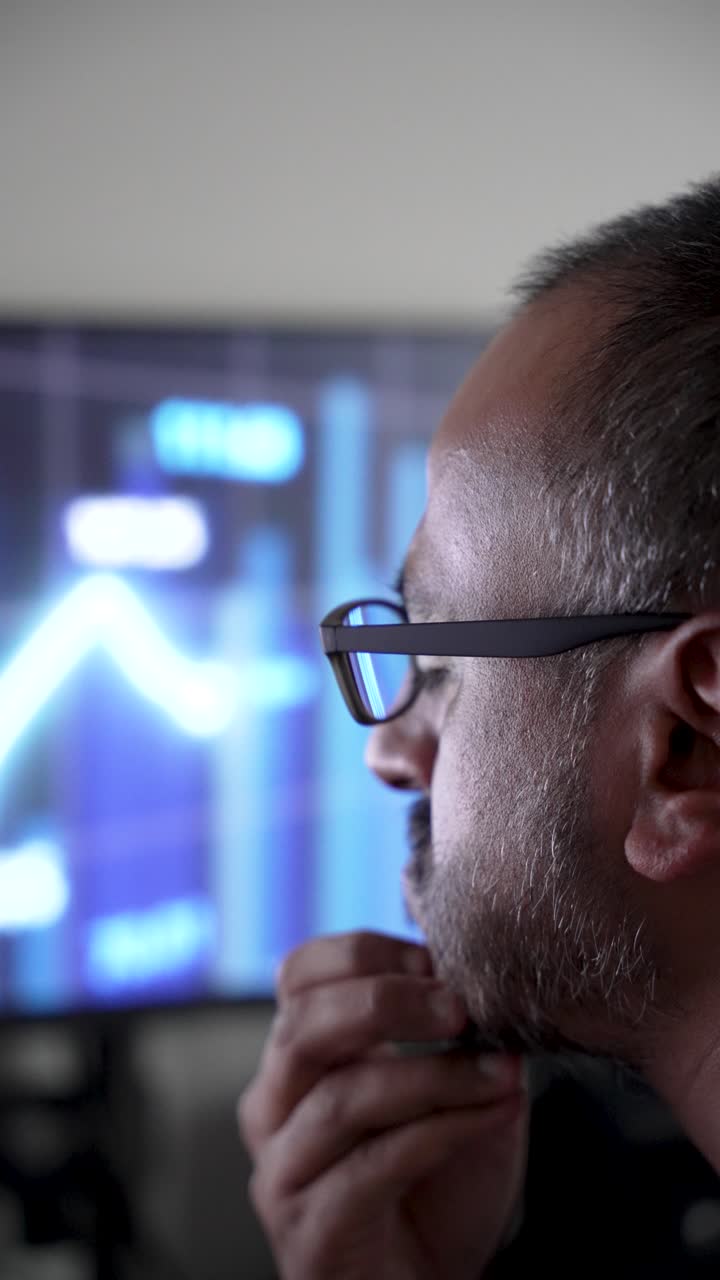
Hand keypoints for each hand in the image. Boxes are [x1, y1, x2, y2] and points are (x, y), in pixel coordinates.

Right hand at [238, 930, 527, 1279]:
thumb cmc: (433, 1186)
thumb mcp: (450, 1092)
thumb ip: (457, 1038)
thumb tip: (490, 984)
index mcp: (297, 1057)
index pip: (299, 974)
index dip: (364, 954)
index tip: (436, 959)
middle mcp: (273, 1105)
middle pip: (305, 1025)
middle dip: (389, 1003)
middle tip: (459, 1007)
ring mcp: (283, 1169)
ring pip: (343, 1097)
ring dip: (433, 1076)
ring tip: (498, 1072)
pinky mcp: (310, 1227)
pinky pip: (373, 1165)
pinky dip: (441, 1131)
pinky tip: (491, 1115)